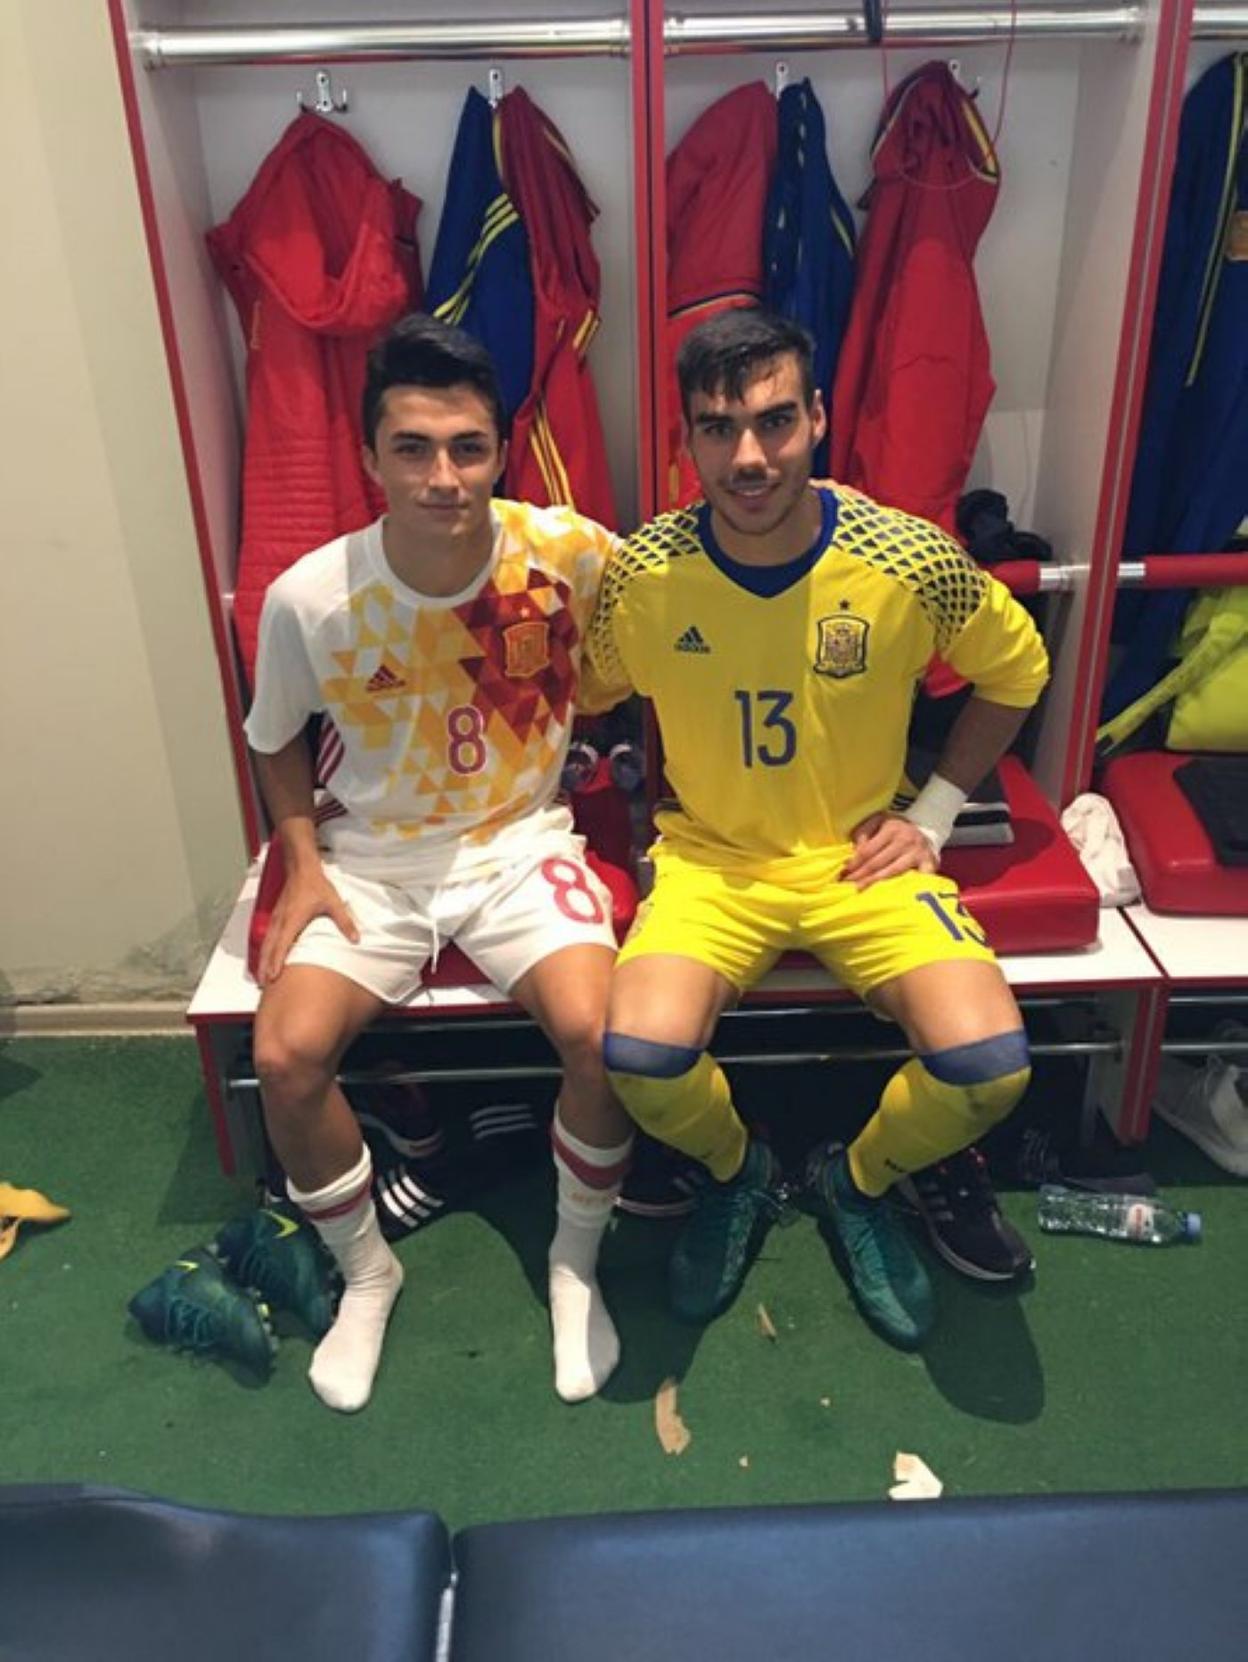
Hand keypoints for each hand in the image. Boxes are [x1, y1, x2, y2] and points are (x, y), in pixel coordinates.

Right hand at [258, 868, 358, 984]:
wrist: (301, 868)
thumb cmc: (315, 884)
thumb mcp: (333, 902)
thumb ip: (344, 922)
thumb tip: (355, 939)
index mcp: (293, 919)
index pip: (282, 945)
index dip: (277, 962)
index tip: (272, 977)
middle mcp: (281, 921)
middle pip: (269, 949)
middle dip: (265, 967)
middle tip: (263, 985)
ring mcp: (276, 919)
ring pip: (266, 944)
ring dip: (262, 961)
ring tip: (261, 977)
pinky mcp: (276, 916)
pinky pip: (267, 937)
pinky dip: (265, 950)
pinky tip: (266, 957)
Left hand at [841, 811, 937, 889]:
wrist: (926, 830)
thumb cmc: (895, 829)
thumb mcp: (878, 821)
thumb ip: (864, 832)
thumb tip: (854, 852)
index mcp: (891, 828)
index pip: (868, 850)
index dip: (854, 863)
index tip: (843, 872)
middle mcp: (905, 839)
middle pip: (878, 862)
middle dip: (860, 875)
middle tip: (847, 885)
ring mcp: (918, 853)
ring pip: (893, 872)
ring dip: (875, 882)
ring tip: (860, 890)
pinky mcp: (929, 863)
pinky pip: (917, 879)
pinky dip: (907, 887)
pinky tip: (893, 895)